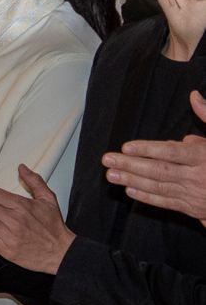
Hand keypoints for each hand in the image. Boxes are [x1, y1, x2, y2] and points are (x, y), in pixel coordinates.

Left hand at [102, 89, 205, 224]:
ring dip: (132, 181)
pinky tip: (129, 190)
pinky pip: (166, 202)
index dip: (148, 150)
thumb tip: (193, 96)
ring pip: (159, 187)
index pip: (172, 153)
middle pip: (159, 171)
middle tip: (107, 160)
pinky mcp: (193, 208)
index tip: (126, 147)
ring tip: (110, 175)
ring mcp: (195, 194)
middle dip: (130, 166)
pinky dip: (147, 197)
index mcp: (205, 157)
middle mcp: (198, 177)